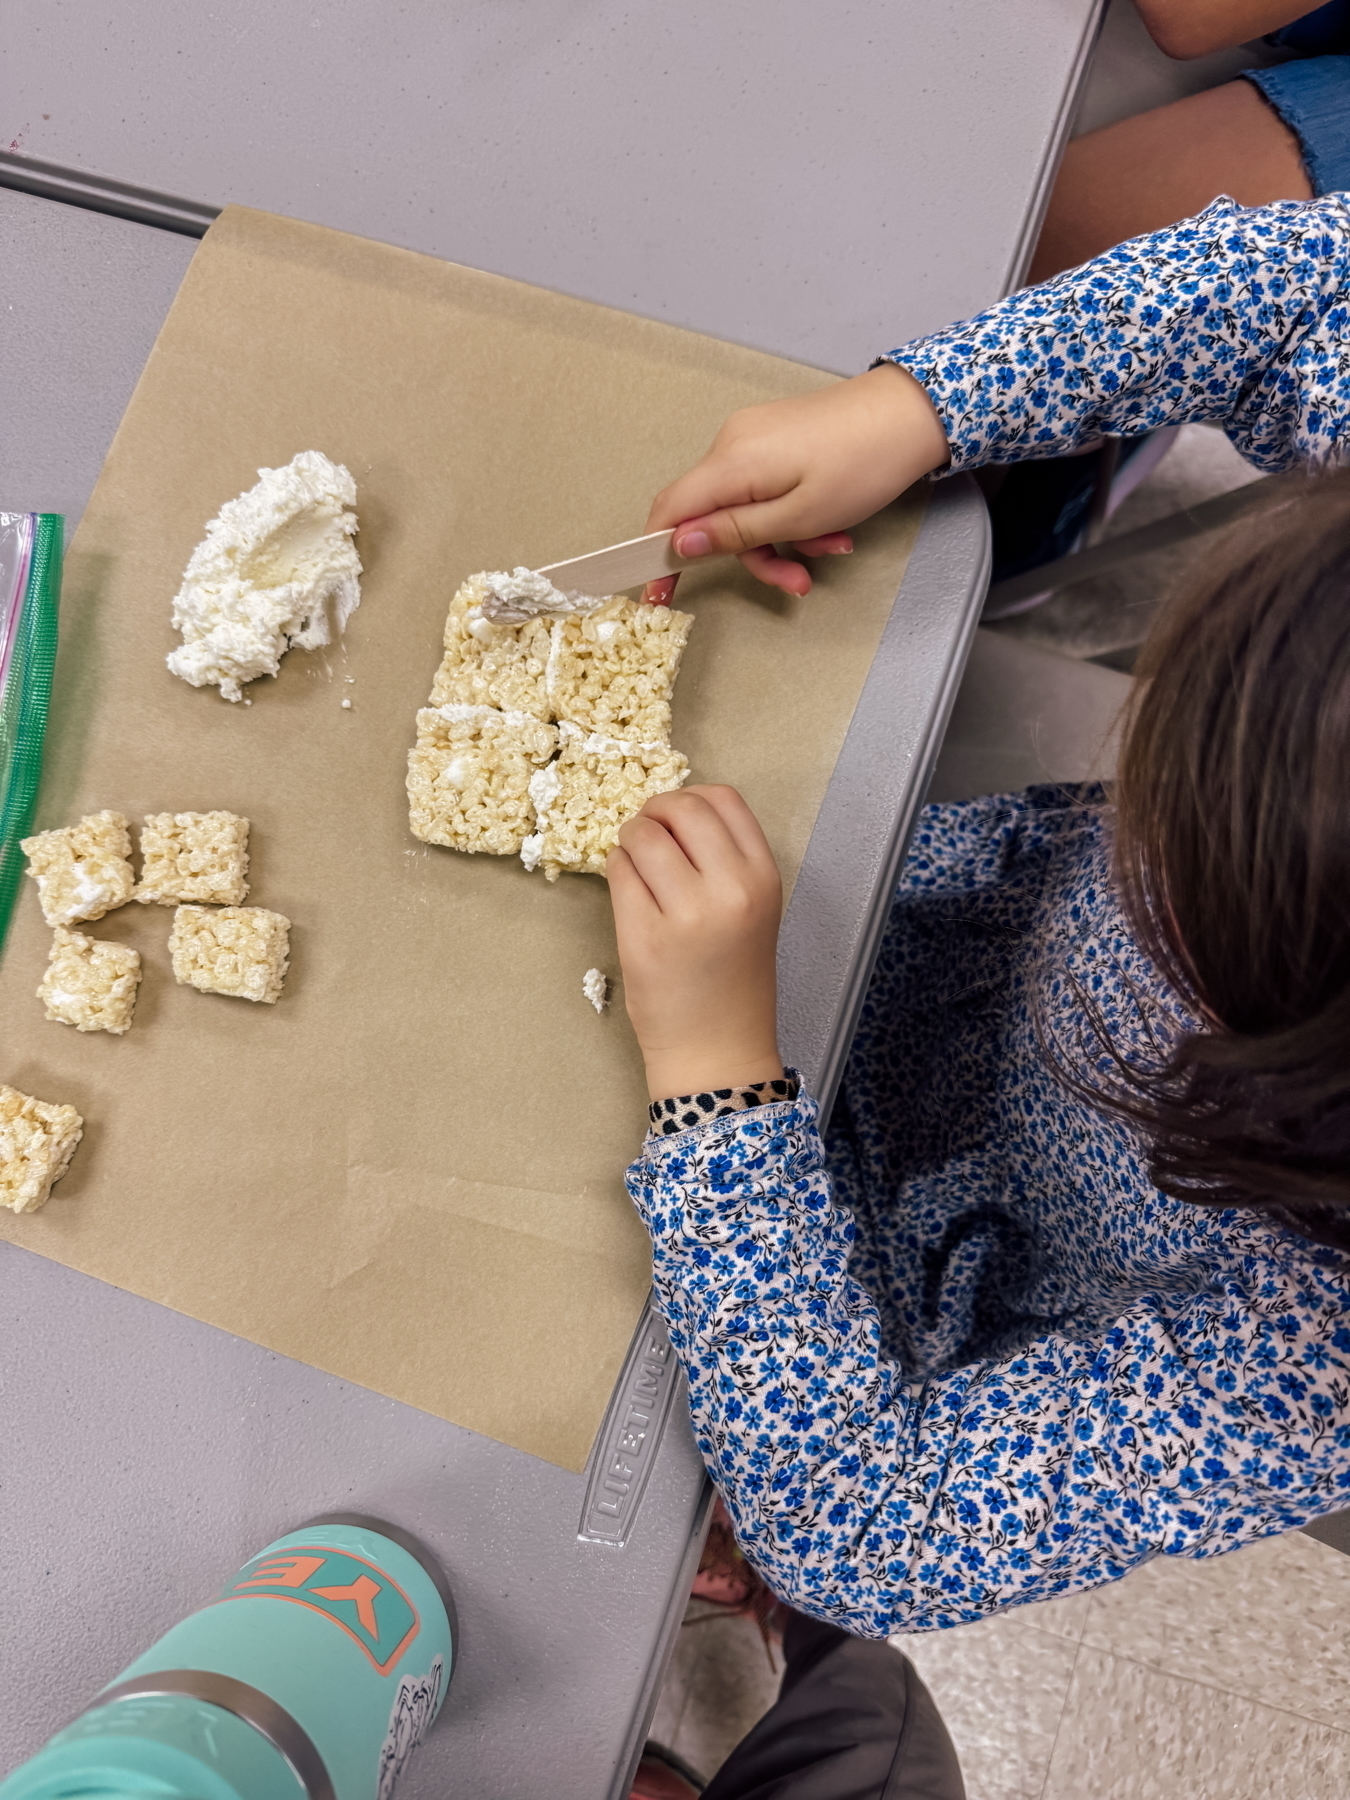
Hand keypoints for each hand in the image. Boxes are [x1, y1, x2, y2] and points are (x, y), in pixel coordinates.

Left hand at [607, 785, 782, 1099]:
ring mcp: (686, 913)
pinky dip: (617, 870)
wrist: (718, 1050)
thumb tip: (672, 812)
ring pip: (642, 836)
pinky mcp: (644, 936)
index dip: (690, 798)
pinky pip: (619, 873)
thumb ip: (725, 860)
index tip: (676, 817)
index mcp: (763, 878)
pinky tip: (629, 891)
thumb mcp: (753, 910)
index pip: (723, 800)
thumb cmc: (732, 979)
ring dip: (630, 839)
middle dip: (654, 812)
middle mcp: (731, 889)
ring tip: (635, 865)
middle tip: (646, 833)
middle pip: (681, 808)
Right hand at [642, 362, 947, 600]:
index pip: (669, 510)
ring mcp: (754, 437)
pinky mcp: (775, 437)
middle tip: (794, 580)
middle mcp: (733, 443)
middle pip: (712, 515)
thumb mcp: (798, 517)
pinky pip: (765, 488)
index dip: (659, 555)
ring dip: (782, 539)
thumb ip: (734, 532)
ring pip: (744, 507)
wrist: (910, 414)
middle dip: (753, 555)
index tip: (660, 593)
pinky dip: (791, 515)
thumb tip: (682, 543)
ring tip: (828, 547)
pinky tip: (829, 525)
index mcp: (732, 462)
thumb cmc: (863, 462)